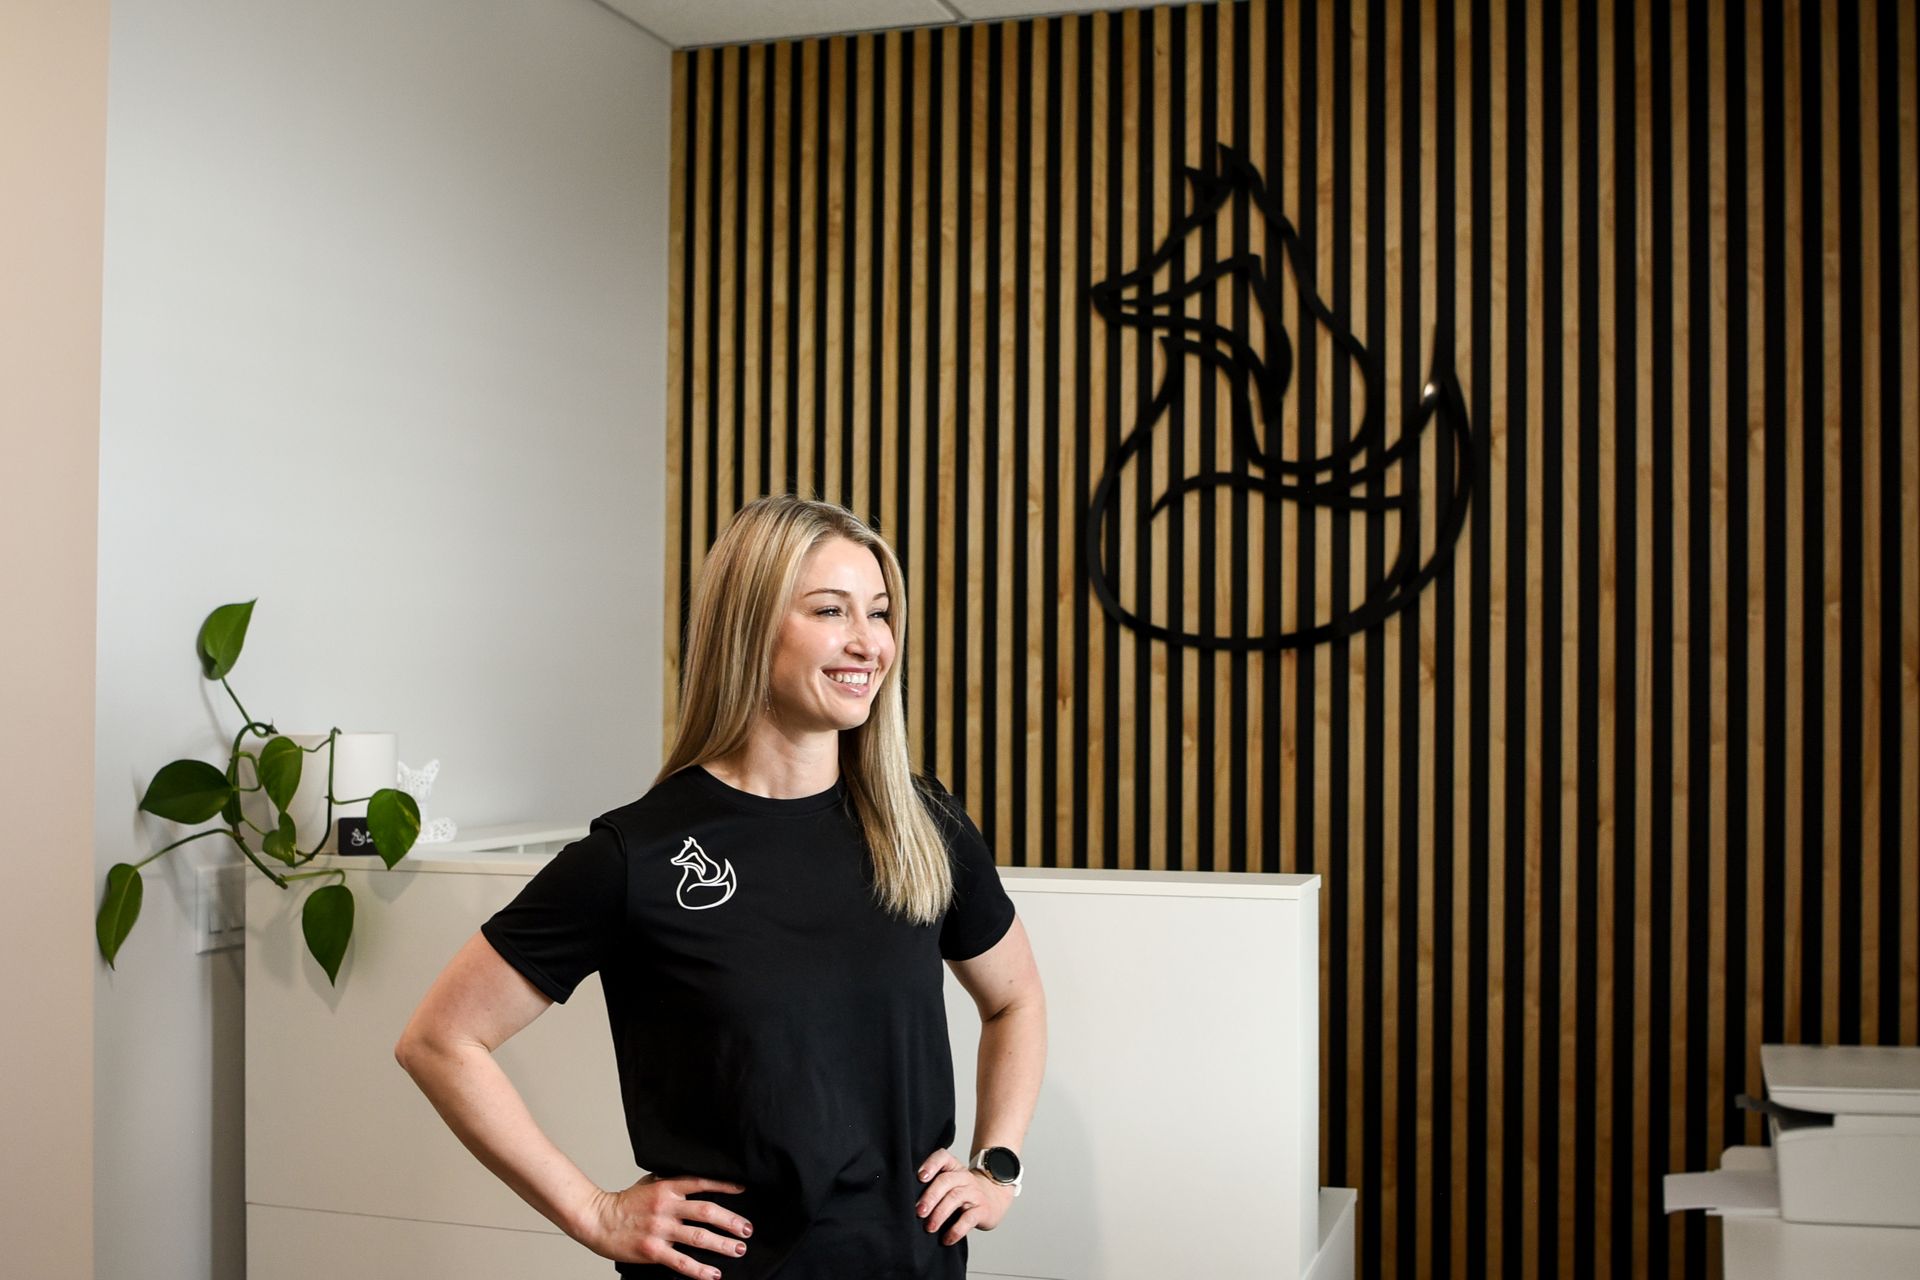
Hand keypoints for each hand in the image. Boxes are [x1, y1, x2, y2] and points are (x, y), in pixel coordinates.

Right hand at [579, 1173, 752, 1278]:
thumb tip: (695, 1178)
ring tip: (739, 1249)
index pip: (701, 1182)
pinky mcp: (653, 1251)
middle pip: (707, 1212)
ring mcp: (660, 1230)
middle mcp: (666, 1207)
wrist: (597, 1220)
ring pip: (699, 1238)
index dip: (725, 1185)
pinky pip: (681, 1262)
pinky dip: (700, 1269)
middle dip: (732, 1221)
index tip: (743, 1189)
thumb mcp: (649, 1183)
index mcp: (666, 1188)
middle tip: (747, 1229)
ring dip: (722, 1244)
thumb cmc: (624, 1203)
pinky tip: (714, 1273)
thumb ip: (671, 1181)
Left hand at [914, 1148, 1013, 1244]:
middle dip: (930, 1196)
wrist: (994, 1199)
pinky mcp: (982, 1210)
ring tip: (929, 1227)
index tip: (920, 1177)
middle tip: (919, 1212)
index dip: (931, 1164)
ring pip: (955, 1198)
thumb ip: (932, 1185)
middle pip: (946, 1180)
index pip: (943, 1157)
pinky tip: (946, 1239)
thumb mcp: (950, 1183)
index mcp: (953, 1167)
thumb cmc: (963, 1192)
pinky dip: (956, 1230)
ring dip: (940, 1214)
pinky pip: (968, 1219)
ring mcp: (974, 1193)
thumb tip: (905, 1199)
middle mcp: (964, 1177)